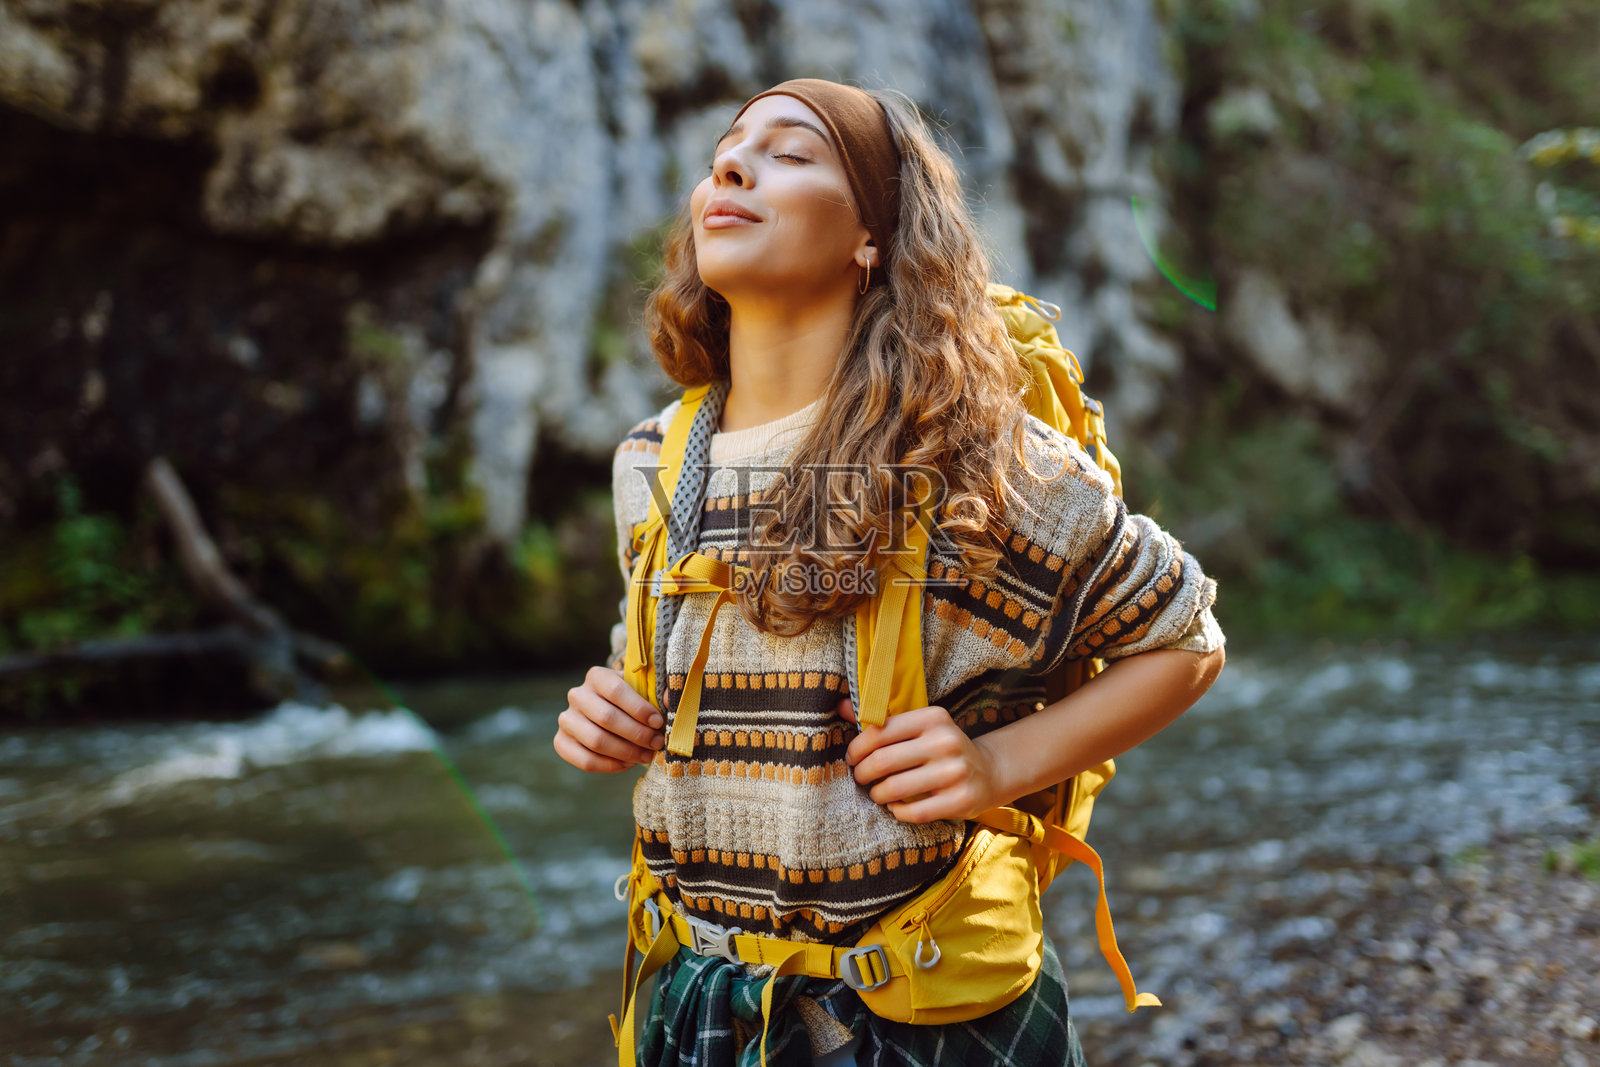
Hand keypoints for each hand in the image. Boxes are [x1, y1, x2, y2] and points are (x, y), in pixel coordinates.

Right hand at [554, 666, 665, 772]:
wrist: (611, 712)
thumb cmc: (633, 700)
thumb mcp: (646, 690)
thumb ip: (660, 692)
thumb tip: (669, 699)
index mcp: (597, 676)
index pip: (615, 690)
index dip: (638, 708)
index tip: (658, 722)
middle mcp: (577, 695)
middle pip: (606, 718)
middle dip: (637, 734)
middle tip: (657, 743)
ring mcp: (566, 719)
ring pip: (596, 741)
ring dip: (626, 752)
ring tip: (646, 755)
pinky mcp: (561, 742)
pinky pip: (585, 760)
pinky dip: (610, 766)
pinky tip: (627, 763)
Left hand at [837, 697, 1004, 823]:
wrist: (988, 773)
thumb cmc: (941, 749)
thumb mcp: (918, 727)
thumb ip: (882, 719)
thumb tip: (839, 707)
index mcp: (933, 717)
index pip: (879, 731)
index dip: (857, 748)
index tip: (851, 758)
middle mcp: (946, 741)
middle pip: (882, 761)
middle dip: (862, 773)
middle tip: (860, 778)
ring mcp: (955, 772)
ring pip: (894, 788)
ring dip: (877, 794)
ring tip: (877, 793)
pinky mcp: (961, 800)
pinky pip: (913, 812)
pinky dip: (897, 811)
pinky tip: (896, 806)